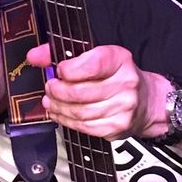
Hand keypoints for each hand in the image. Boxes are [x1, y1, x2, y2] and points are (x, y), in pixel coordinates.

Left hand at [27, 43, 163, 140]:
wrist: (147, 102)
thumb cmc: (117, 76)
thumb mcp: (98, 57)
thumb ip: (65, 54)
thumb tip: (34, 56)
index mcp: (120, 59)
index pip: (91, 64)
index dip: (68, 69)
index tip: (59, 71)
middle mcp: (125, 83)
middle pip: (80, 92)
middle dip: (58, 91)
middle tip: (50, 87)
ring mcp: (123, 108)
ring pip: (79, 111)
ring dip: (58, 107)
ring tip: (50, 101)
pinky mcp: (117, 127)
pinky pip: (84, 126)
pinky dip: (66, 121)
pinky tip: (60, 114)